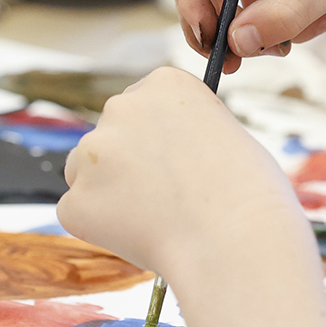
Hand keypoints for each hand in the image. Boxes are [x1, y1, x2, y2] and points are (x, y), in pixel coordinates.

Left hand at [57, 67, 309, 280]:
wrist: (234, 242)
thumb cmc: (249, 195)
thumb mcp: (227, 135)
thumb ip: (185, 132)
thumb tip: (163, 155)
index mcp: (164, 84)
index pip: (143, 104)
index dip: (158, 138)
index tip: (171, 160)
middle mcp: (121, 107)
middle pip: (110, 135)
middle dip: (127, 163)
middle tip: (162, 197)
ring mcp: (92, 153)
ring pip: (86, 172)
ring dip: (108, 192)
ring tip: (155, 220)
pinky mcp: (76, 199)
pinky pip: (79, 212)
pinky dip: (101, 228)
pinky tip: (140, 237)